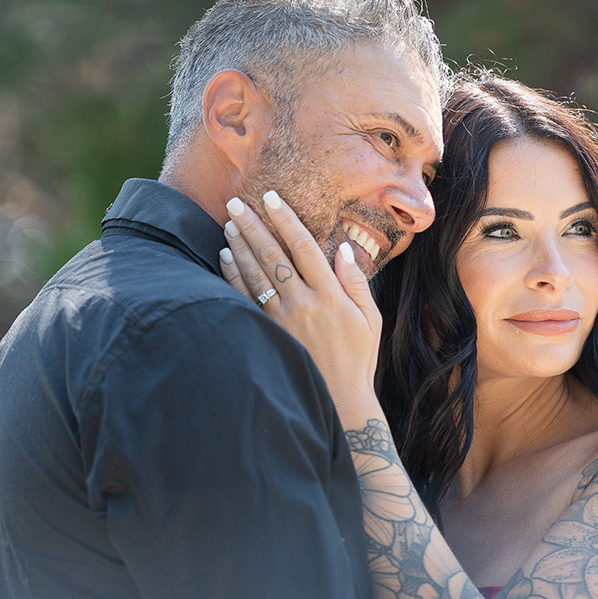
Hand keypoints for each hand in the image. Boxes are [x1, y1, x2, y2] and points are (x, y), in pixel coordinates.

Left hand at [218, 192, 381, 409]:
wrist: (338, 400)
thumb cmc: (358, 358)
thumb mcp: (370, 319)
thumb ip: (357, 282)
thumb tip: (344, 249)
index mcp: (331, 294)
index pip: (304, 247)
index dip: (286, 220)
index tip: (271, 198)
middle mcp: (303, 303)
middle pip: (273, 255)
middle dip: (253, 225)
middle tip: (236, 202)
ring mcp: (282, 319)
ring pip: (255, 274)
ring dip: (240, 245)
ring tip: (229, 223)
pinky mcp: (268, 333)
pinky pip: (245, 298)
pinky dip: (233, 275)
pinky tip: (225, 257)